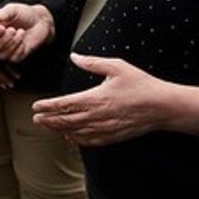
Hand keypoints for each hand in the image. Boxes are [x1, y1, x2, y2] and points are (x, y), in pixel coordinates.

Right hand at [0, 2, 54, 62]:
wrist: (39, 20)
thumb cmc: (23, 13)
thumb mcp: (13, 9)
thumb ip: (4, 13)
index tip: (1, 27)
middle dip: (3, 40)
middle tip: (13, 29)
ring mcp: (5, 50)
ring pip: (2, 55)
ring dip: (13, 43)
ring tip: (21, 32)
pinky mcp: (16, 56)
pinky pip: (14, 58)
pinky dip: (20, 48)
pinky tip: (24, 40)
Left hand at [31, 54, 197, 145]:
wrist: (162, 107)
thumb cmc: (140, 84)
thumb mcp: (116, 66)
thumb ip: (92, 63)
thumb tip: (74, 56)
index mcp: (95, 98)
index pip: (64, 104)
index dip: (48, 106)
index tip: (36, 106)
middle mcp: (97, 116)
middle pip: (65, 121)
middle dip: (48, 120)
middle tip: (35, 118)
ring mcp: (104, 129)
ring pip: (74, 132)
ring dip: (58, 129)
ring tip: (47, 126)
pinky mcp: (112, 137)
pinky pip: (89, 141)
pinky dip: (76, 139)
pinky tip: (69, 136)